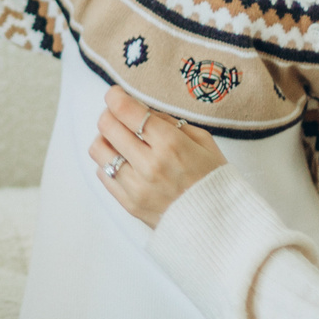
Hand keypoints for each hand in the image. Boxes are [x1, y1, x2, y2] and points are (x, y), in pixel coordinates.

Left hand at [89, 84, 227, 227]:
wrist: (219, 224)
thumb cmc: (214, 179)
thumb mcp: (203, 141)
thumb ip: (170, 122)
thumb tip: (143, 109)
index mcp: (171, 144)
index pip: (127, 111)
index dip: (116, 96)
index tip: (116, 94)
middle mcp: (149, 164)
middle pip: (107, 126)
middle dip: (110, 114)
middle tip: (119, 115)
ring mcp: (136, 186)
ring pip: (98, 149)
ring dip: (105, 138)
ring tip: (119, 139)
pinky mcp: (128, 204)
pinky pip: (103, 174)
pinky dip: (108, 162)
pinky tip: (124, 161)